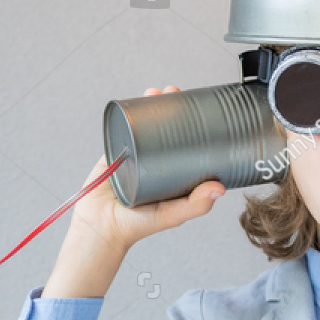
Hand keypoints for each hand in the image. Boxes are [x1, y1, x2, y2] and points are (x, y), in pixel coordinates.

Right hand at [42, 86, 225, 298]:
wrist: (100, 227)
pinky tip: (133, 102)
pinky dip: (127, 114)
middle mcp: (156, 161)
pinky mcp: (115, 152)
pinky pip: (122, 129)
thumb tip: (220, 188)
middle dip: (172, 108)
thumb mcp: (172, 215)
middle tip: (176, 94)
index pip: (188, 143)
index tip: (200, 109)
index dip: (194, 124)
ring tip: (156, 92)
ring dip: (150, 106)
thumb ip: (196, 204)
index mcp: (174, 173)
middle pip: (167, 128)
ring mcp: (135, 154)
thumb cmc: (137, 225)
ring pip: (144, 125)